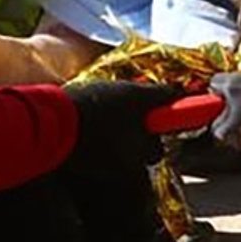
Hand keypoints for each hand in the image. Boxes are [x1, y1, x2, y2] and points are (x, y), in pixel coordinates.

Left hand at [64, 80, 182, 174]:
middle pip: (145, 101)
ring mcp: (98, 87)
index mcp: (140, 96)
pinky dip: (104, 122)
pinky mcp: (78, 95)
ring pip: (122, 105)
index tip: (193, 112)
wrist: (47, 126)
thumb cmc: (95, 141)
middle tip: (146, 142)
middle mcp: (121, 85)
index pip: (171, 94)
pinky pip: (101, 108)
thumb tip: (156, 149)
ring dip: (124, 121)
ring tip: (115, 146)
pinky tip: (95, 140)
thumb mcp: (129, 155)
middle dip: (149, 120)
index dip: (184, 104)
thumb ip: (149, 150)